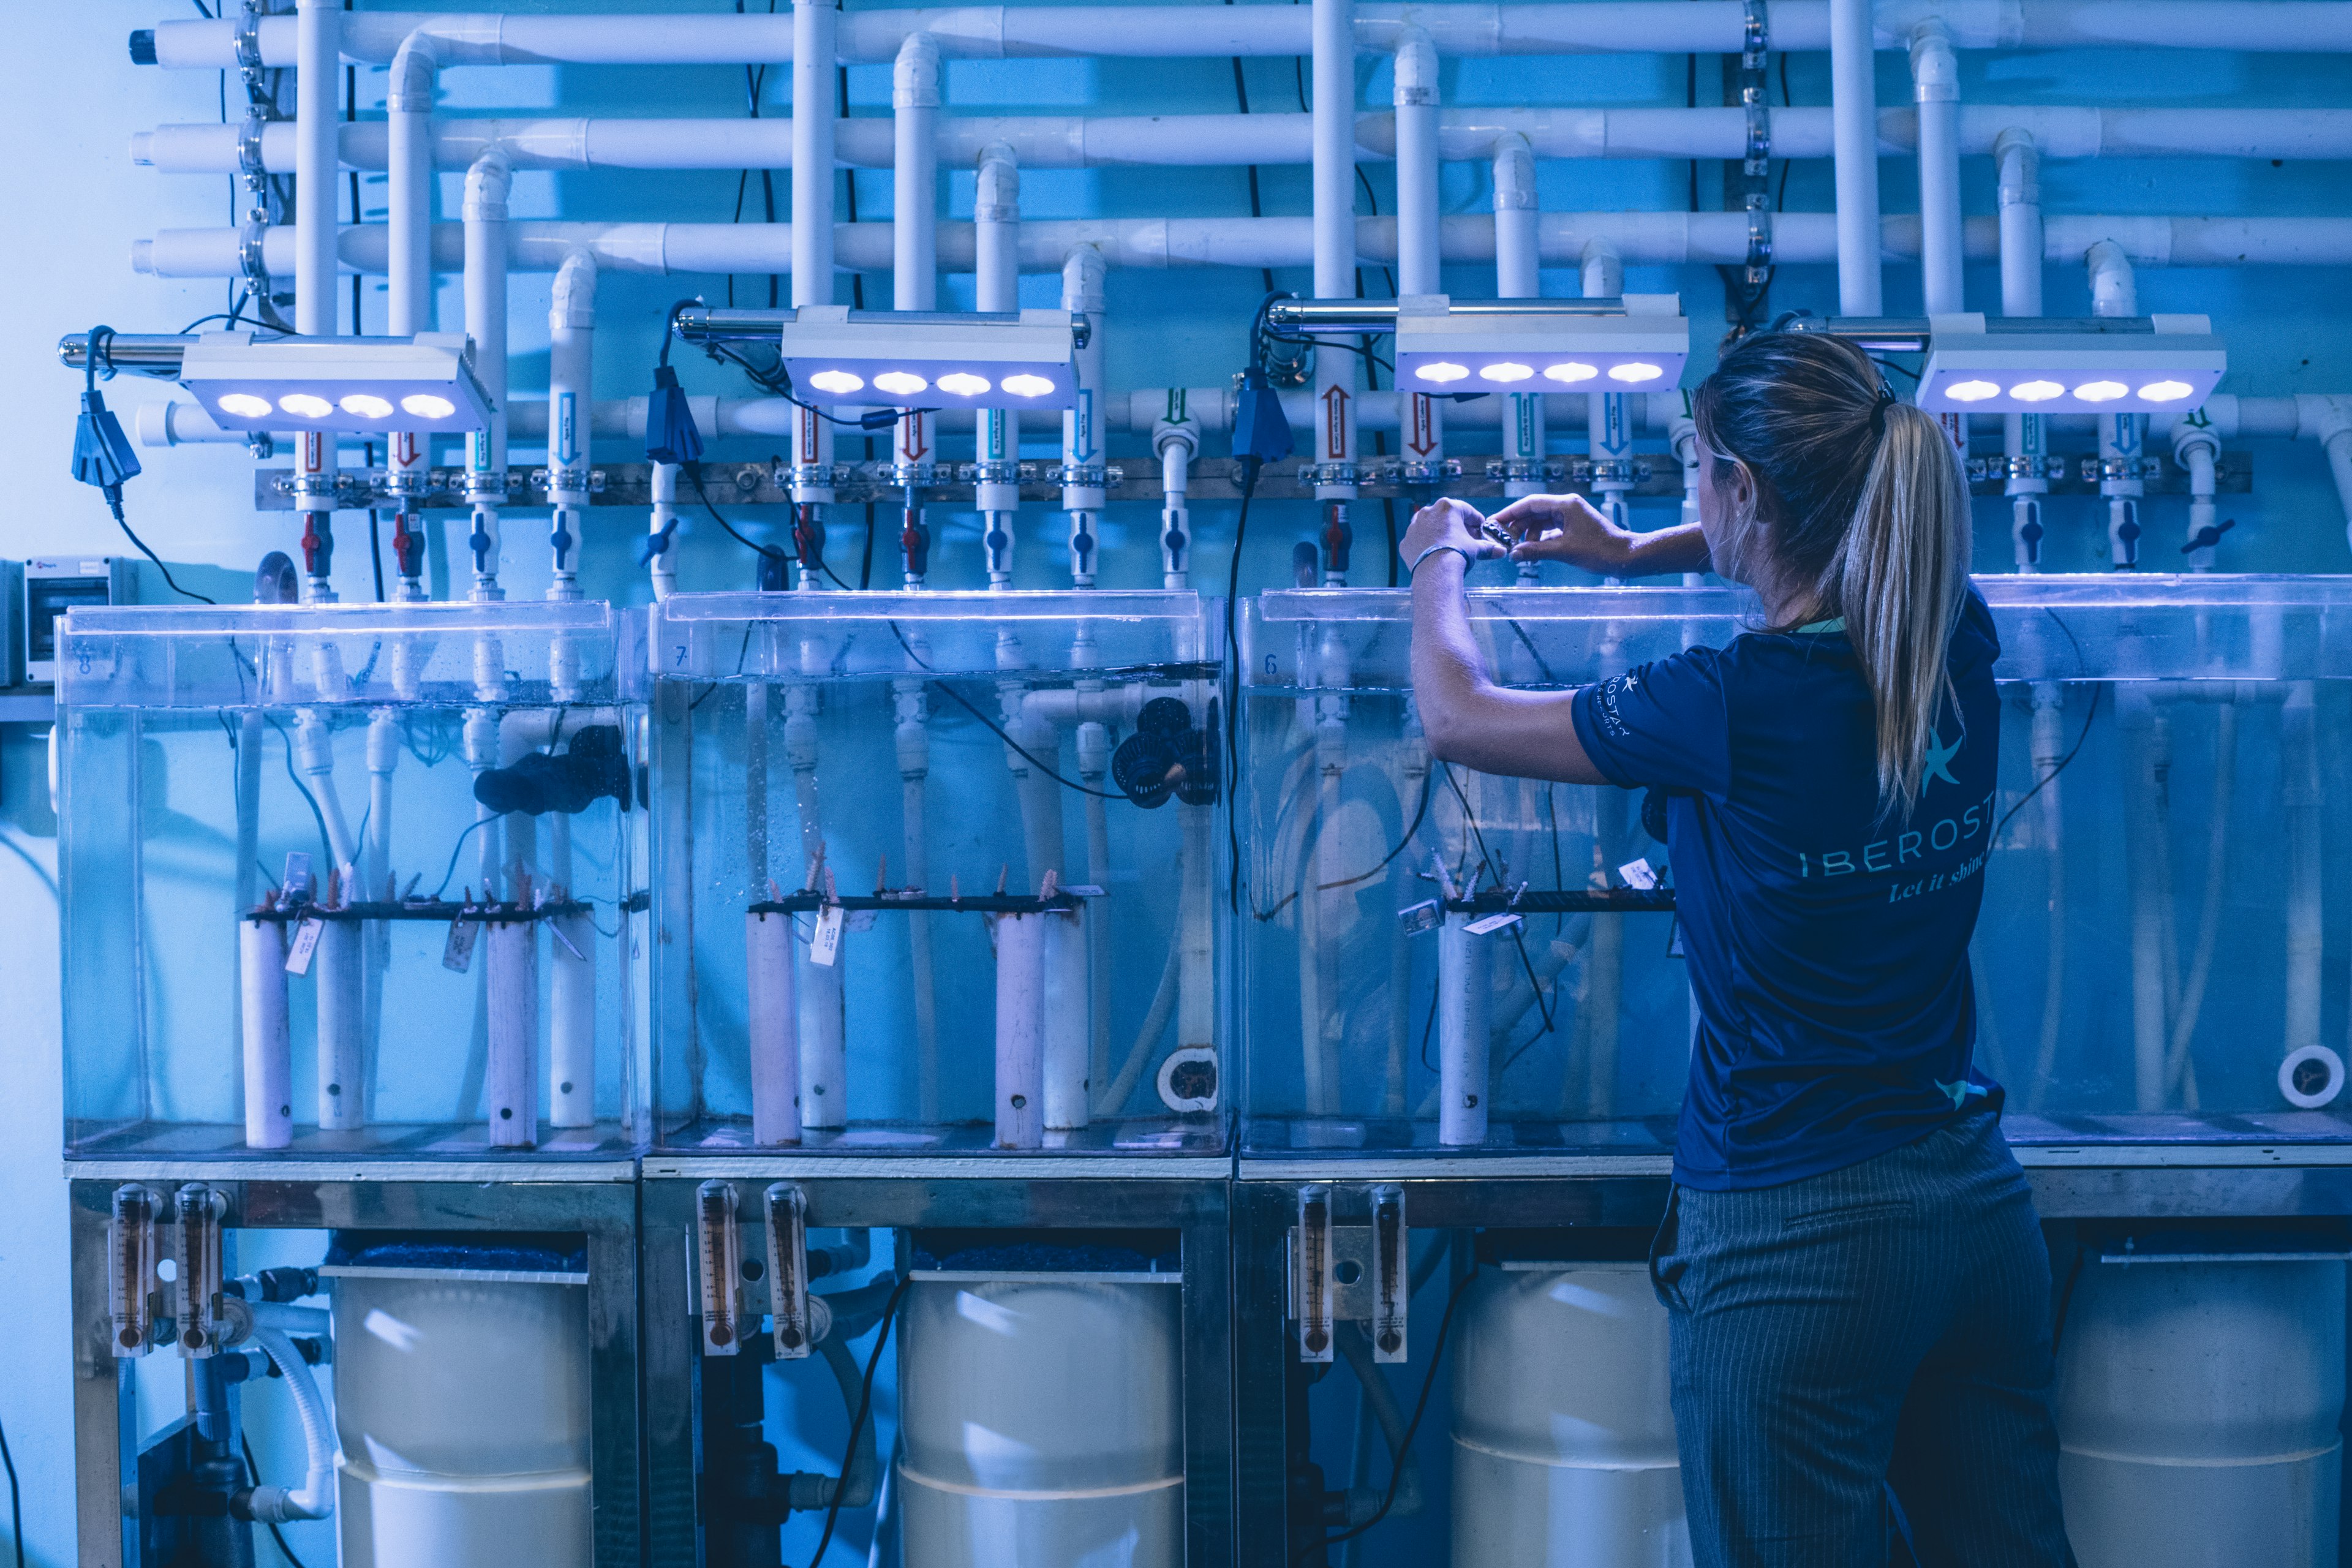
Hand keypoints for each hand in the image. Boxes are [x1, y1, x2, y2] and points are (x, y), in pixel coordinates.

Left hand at [1400, 497, 1503, 571]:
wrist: (1435, 573)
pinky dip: (1426, 545)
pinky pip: (1418, 540)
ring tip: (1448, 546)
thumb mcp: (1475, 549)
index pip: (1466, 510)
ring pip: (1430, 526)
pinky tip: (1433, 554)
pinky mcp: (1406, 541)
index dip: (1475, 521)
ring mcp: (1414, 526)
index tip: (1479, 529)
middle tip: (1466, 538)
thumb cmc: (1457, 554)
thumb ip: (1487, 547)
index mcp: (1447, 507)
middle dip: (1457, 526)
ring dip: (1439, 533)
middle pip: (1446, 517)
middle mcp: (1428, 512)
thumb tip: (1500, 551)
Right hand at [1488, 493, 1636, 574]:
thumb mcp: (1564, 551)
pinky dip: (1540, 539)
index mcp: (1565, 505)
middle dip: (1518, 526)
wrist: (1626, 557)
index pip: (1530, 503)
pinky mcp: (1574, 526)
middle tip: (1503, 541)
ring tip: (1519, 551)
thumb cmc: (1601, 551)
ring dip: (1528, 535)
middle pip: (1533, 512)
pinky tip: (1533, 551)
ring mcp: (1571, 516)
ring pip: (1541, 521)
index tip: (1495, 523)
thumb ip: (1536, 551)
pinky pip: (1550, 529)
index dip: (1510, 513)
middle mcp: (1567, 506)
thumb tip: (1513, 554)